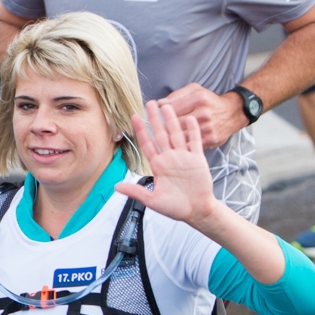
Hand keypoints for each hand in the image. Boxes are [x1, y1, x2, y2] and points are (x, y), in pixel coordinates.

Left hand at [116, 103, 220, 227]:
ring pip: (176, 134)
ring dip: (172, 120)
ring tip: (167, 106)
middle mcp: (170, 158)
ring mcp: (184, 157)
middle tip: (150, 103)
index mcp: (158, 166)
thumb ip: (136, 192)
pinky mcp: (198, 159)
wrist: (197, 211)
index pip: (148, 144)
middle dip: (155, 119)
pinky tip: (189, 118)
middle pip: (161, 134)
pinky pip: (195, 142)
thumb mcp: (152, 201)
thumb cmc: (176, 207)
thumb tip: (116, 187)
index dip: (141, 130)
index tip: (134, 117)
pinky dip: (192, 131)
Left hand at [156, 83, 246, 148]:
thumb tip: (160, 103)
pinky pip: (191, 144)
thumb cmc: (209, 101)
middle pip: (175, 122)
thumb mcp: (195, 90)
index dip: (160, 112)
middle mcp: (203, 113)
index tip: (155, 114)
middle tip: (158, 127)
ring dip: (171, 137)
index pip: (171, 107)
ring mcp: (207, 127)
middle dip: (164, 126)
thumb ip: (176, 95)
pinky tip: (178, 143)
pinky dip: (182, 144)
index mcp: (198, 98)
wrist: (232, 112)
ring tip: (167, 136)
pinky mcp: (210, 139)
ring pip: (181, 135)